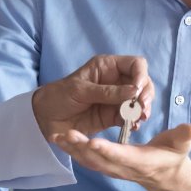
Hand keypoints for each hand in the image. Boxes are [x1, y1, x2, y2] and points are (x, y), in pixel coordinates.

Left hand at [31, 54, 153, 140]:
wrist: (44, 118)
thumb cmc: (58, 96)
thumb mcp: (80, 90)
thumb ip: (107, 92)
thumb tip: (134, 91)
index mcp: (107, 67)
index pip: (135, 64)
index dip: (141, 75)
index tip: (138, 90)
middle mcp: (115, 81)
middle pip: (142, 83)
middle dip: (146, 95)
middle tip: (143, 109)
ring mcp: (116, 99)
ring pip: (139, 101)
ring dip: (143, 109)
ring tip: (140, 119)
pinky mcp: (113, 116)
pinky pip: (130, 117)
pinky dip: (135, 121)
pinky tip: (134, 126)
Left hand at [53, 124, 190, 190]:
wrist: (165, 175)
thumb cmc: (173, 155)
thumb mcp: (180, 145)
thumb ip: (183, 137)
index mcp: (140, 161)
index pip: (122, 156)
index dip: (108, 151)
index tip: (93, 142)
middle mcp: (123, 167)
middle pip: (99, 160)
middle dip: (81, 148)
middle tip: (66, 134)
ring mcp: (113, 168)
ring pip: (89, 161)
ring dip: (72, 150)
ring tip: (57, 136)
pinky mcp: (106, 165)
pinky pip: (87, 160)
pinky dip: (72, 151)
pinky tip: (60, 140)